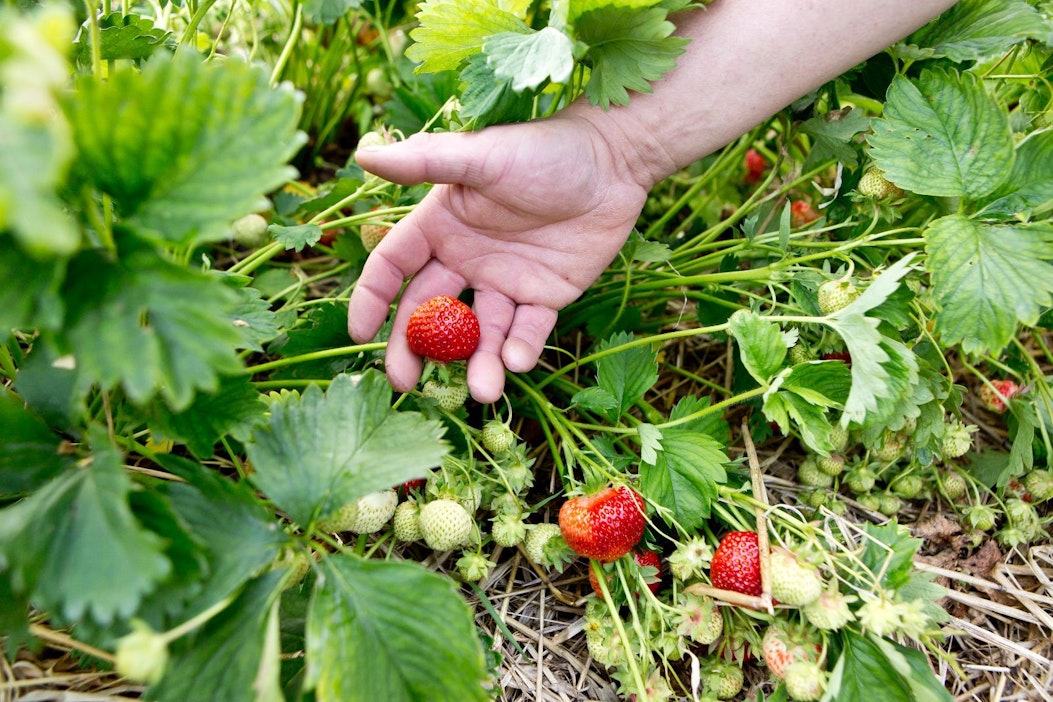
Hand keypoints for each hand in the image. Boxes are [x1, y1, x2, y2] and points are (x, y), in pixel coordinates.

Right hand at [347, 112, 652, 402]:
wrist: (614, 160)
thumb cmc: (543, 149)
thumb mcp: (482, 155)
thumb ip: (424, 162)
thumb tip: (362, 156)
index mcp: (441, 225)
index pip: (393, 268)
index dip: (373, 299)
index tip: (359, 335)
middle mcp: (466, 258)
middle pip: (428, 313)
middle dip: (415, 349)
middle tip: (407, 383)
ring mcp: (505, 281)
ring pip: (482, 333)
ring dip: (478, 363)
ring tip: (483, 391)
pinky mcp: (545, 296)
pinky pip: (528, 331)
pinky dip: (522, 350)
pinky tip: (518, 362)